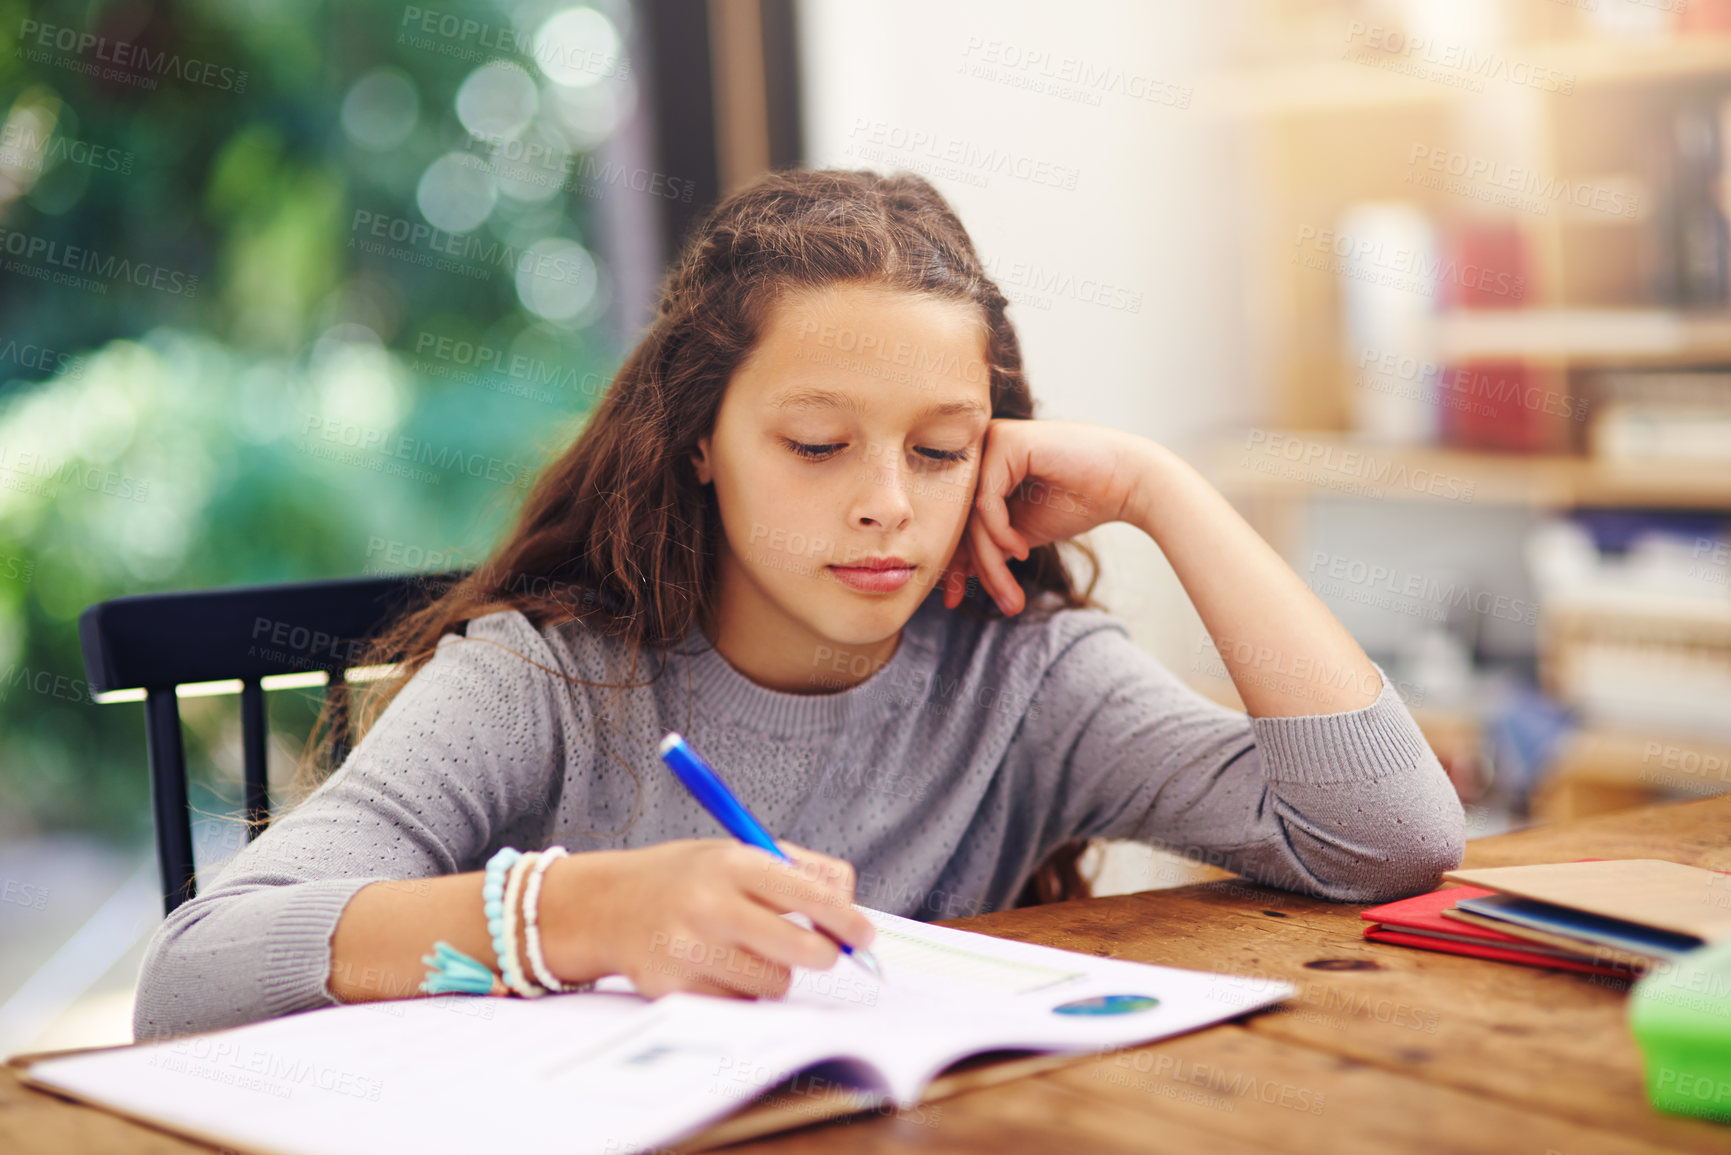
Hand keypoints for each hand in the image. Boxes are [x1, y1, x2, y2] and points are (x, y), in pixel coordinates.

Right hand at [541, 839, 874, 999]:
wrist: (607, 905)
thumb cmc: (686, 879)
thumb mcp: (733, 853)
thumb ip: (796, 871)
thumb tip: (849, 905)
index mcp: (731, 863)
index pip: (807, 894)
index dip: (845, 919)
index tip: (865, 935)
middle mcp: (710, 906)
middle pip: (799, 949)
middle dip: (824, 955)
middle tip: (824, 952)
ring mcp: (690, 950)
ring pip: (774, 982)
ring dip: (774, 972)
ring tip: (747, 949)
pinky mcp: (675, 988)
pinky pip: (740, 1003)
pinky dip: (741, 990)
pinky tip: (717, 966)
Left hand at [940, 419, 1152, 614]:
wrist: (1128, 482)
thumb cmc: (1081, 503)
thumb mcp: (1022, 534)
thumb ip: (989, 546)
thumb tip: (954, 574)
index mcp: (983, 468)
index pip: (956, 519)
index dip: (954, 562)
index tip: (953, 601)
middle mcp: (981, 449)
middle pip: (961, 519)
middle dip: (972, 568)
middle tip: (981, 604)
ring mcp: (991, 442)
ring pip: (973, 516)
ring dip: (991, 562)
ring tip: (1011, 594)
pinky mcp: (1006, 442)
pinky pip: (986, 502)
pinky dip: (1001, 534)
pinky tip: (1022, 551)